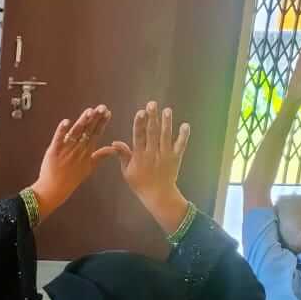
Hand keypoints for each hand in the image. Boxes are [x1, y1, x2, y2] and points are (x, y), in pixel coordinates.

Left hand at [32, 105, 113, 211]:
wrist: (54, 190)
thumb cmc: (71, 179)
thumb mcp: (89, 168)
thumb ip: (100, 156)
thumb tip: (112, 149)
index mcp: (87, 152)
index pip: (96, 134)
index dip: (101, 122)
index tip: (107, 112)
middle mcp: (78, 150)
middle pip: (88, 131)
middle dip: (95, 118)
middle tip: (102, 107)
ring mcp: (66, 150)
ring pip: (76, 133)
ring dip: (82, 122)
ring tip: (89, 111)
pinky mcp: (53, 151)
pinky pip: (58, 139)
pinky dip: (61, 130)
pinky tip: (66, 121)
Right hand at [105, 102, 191, 229]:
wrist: (158, 195)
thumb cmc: (140, 183)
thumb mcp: (127, 171)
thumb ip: (122, 155)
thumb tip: (114, 142)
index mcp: (139, 156)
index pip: (139, 137)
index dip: (140, 124)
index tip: (140, 112)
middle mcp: (153, 154)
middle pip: (152, 133)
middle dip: (152, 118)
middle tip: (152, 104)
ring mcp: (165, 155)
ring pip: (166, 137)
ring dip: (167, 123)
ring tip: (167, 110)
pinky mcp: (176, 158)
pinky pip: (181, 146)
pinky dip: (183, 136)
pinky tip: (185, 125)